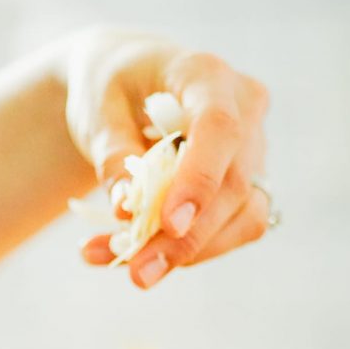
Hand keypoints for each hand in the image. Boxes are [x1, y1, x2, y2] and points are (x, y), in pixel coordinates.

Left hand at [65, 27, 270, 288]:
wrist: (128, 84)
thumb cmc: (111, 86)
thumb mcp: (96, 110)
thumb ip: (112, 154)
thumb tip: (125, 208)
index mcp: (207, 75)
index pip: (219, 128)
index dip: (199, 179)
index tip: (171, 224)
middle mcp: (245, 109)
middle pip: (233, 184)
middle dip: (186, 238)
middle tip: (138, 273)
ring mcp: (253, 149)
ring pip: (242, 216)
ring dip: (188, 253)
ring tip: (130, 270)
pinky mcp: (248, 185)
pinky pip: (233, 230)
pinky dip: (189, 252)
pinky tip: (142, 260)